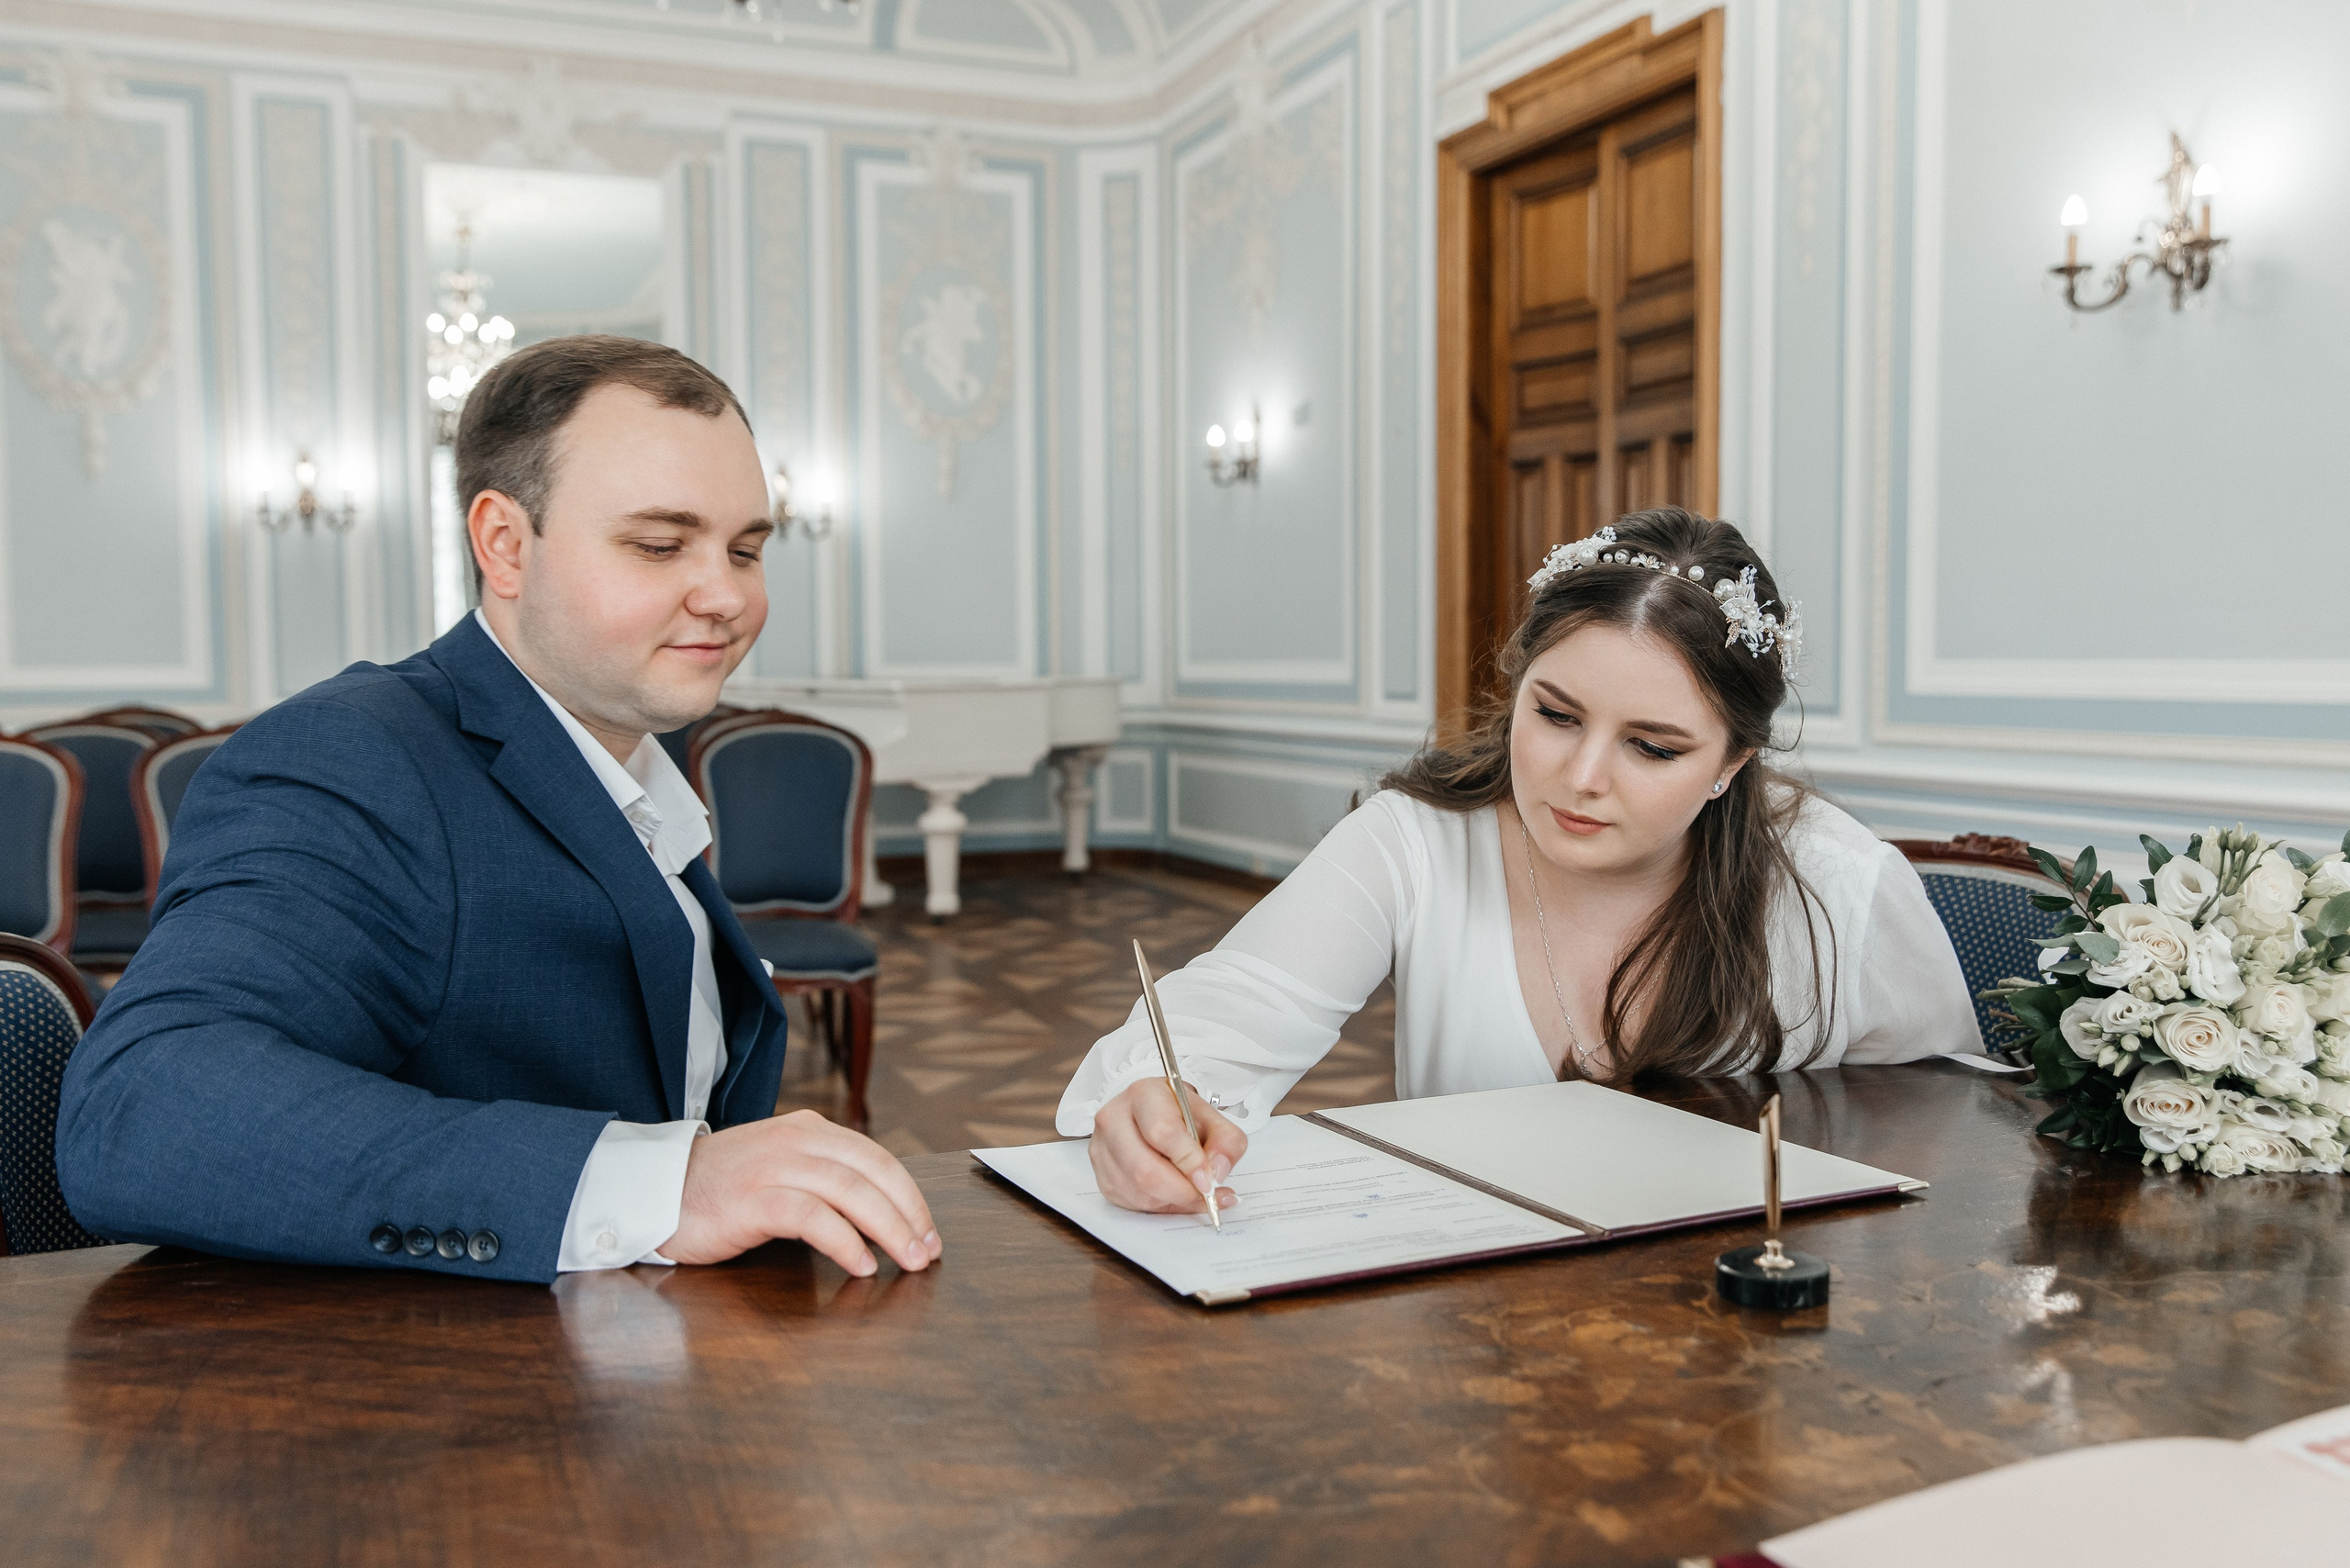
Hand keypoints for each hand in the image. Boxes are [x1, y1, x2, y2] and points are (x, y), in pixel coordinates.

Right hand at [661, 1109, 941, 1275]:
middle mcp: (796, 1140)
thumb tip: (877, 1213)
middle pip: (873, 1172)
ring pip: (851, 1191)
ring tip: (908, 1262)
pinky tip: (861, 1265)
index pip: (877, 1158)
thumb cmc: (720, 1189)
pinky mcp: (753, 1200)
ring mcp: (774, 1167)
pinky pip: (812, 1217)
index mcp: (808, 1130)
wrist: (655, 1190)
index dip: (910, 1196)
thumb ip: (822, 1177)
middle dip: (909, 1214)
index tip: (928, 1230)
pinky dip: (844, 1241)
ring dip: (889, 1230)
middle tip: (928, 1251)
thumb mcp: (779, 1167)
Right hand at [1088, 1078, 1247, 1213]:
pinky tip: (1174, 1192)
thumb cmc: (1177, 1113)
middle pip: (1145, 1170)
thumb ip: (1226, 1142)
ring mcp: (1102, 1150)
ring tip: (1192, 1190)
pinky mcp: (1101, 1175)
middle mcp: (1114, 1120)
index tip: (1209, 1178)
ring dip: (1174, 1201)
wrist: (1150, 1112)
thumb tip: (1216, 1173)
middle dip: (1182, 1191)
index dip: (1189, 1162)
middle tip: (1205, 1192)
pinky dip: (1161, 1205)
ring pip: (1139, 1193)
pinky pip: (1133, 1204)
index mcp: (1143, 1096)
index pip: (1162, 1133)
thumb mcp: (1211, 1116)